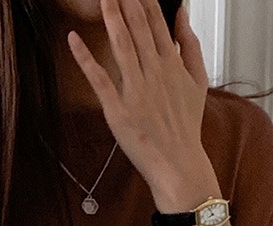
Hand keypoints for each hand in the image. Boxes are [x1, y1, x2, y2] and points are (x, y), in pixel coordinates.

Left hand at [66, 1, 209, 196]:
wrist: (178, 163)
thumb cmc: (185, 127)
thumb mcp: (198, 81)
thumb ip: (190, 45)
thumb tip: (182, 14)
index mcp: (171, 64)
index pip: (156, 21)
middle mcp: (154, 73)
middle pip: (138, 26)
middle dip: (126, 1)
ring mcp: (135, 90)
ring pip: (121, 45)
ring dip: (110, 17)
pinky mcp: (118, 109)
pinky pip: (99, 79)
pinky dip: (85, 58)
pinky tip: (74, 39)